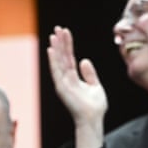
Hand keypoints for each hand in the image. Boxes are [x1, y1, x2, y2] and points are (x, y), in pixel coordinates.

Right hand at [47, 25, 106, 147]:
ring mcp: (63, 82)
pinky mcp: (61, 87)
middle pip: (62, 56)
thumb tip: (84, 60)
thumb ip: (90, 74)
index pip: (69, 56)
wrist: (93, 119)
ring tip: (54, 35)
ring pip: (58, 61)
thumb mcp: (95, 86)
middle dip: (60, 42)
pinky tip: (51, 50)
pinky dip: (53, 60)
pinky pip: (56, 71)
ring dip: (56, 48)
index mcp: (73, 76)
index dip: (67, 44)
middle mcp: (66, 77)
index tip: (65, 32)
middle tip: (57, 28)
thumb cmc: (94, 106)